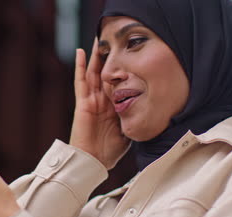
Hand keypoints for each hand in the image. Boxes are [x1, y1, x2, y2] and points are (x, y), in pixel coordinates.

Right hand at [70, 39, 130, 168]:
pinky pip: (81, 81)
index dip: (122, 68)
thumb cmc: (109, 151)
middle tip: (112, 40)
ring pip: (93, 72)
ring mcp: (91, 99)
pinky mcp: (83, 102)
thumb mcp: (129, 131)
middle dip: (108, 57)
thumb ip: (134, 119)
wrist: (94, 161)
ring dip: (96, 56)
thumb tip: (151, 113)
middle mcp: (101, 100)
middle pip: (104, 73)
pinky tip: (81, 52)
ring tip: (98, 38)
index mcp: (112, 106)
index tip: (129, 54)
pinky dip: (80, 66)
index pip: (118, 81)